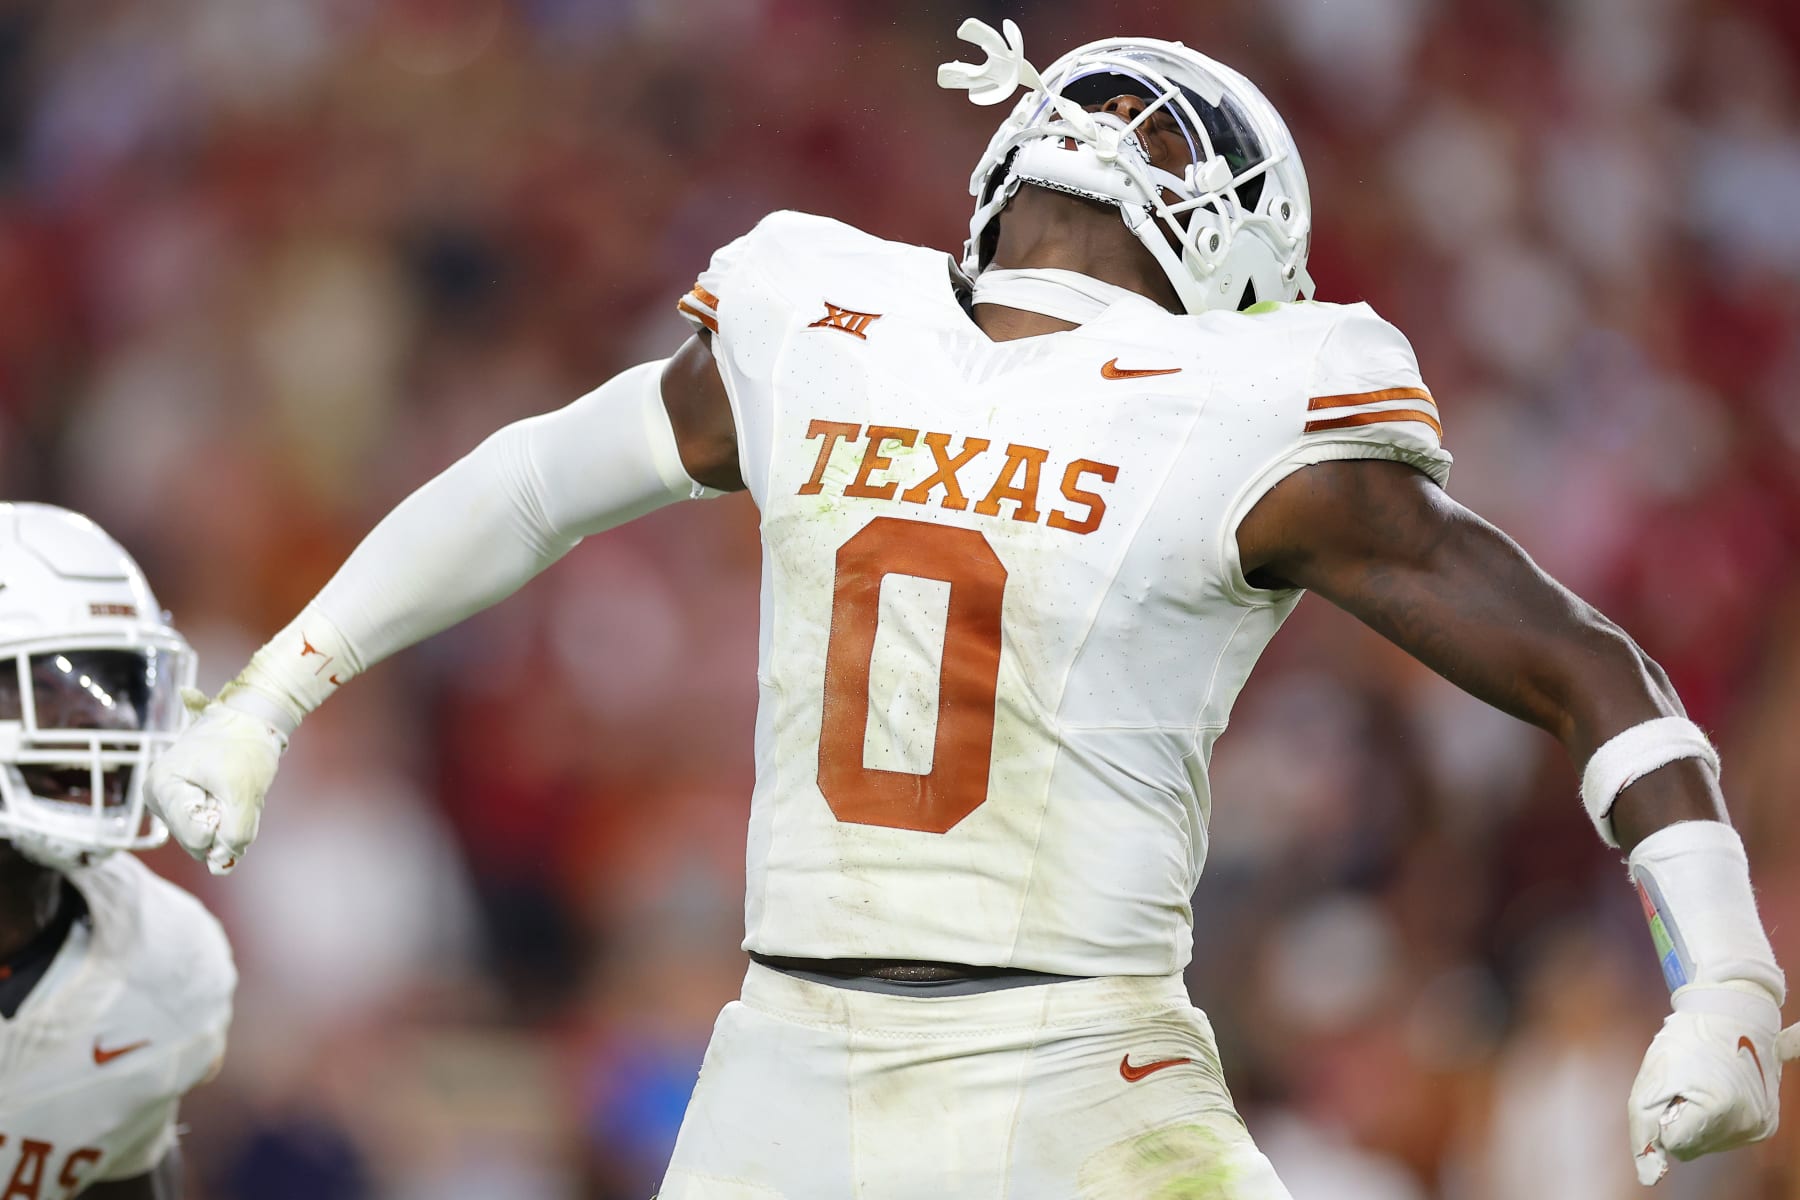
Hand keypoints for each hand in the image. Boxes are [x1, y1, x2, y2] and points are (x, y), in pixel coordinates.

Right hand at [146, 688, 285, 874]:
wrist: (248, 719)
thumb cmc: (243, 748)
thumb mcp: (245, 791)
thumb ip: (236, 833)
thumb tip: (222, 865)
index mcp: (163, 788)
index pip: (196, 837)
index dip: (224, 825)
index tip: (231, 793)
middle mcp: (158, 799)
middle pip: (198, 842)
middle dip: (226, 824)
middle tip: (236, 790)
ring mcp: (170, 804)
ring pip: (207, 837)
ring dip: (230, 819)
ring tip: (233, 788)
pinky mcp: (186, 806)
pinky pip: (212, 827)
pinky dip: (230, 815)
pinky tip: (231, 792)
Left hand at [1629, 983, 1796, 1184]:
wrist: (1729, 1014)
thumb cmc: (1683, 1042)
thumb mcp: (1649, 1081)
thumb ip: (1643, 1131)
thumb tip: (1649, 1177)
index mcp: (1720, 1110)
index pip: (1673, 1143)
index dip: (1663, 1116)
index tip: (1674, 1088)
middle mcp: (1748, 1123)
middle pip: (1691, 1147)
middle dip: (1679, 1119)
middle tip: (1689, 1082)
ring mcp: (1760, 1126)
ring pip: (1707, 1145)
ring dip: (1696, 1120)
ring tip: (1703, 1085)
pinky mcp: (1765, 1125)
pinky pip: (1724, 1138)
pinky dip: (1714, 1121)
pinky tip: (1721, 1093)